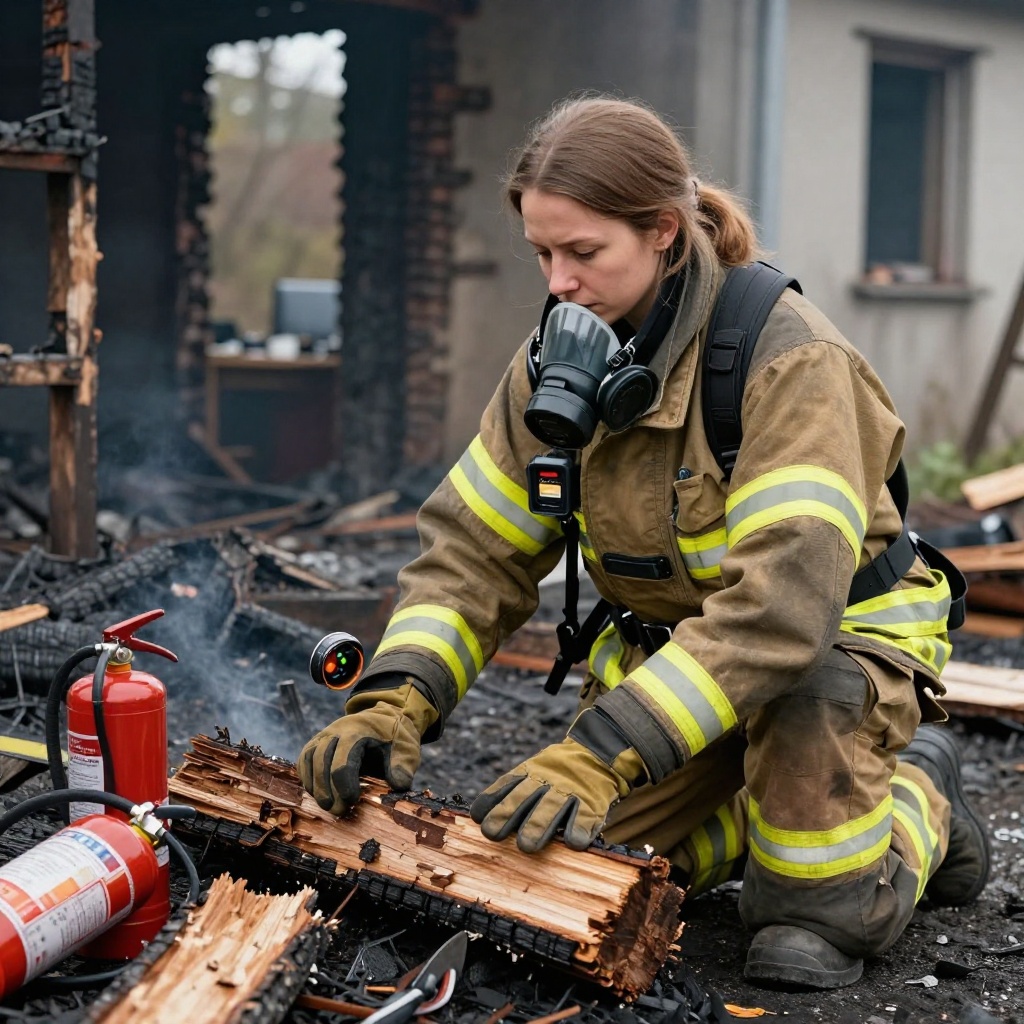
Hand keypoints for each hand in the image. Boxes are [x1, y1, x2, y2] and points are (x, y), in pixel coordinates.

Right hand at [298, 680, 438, 814]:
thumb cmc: (396, 736)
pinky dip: (307, 777)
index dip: (344, 785)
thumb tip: (397, 787)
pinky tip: (317, 794)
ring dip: (314, 785)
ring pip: (308, 758)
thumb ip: (402, 767)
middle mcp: (337, 729)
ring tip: (326, 806)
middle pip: (321, 760)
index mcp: (359, 730)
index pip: (343, 760)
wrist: (386, 717)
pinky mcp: (318, 742)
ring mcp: (325, 734)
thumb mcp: (407, 749)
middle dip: (326, 789)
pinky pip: (304, 759)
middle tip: (337, 811)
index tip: (352, 802)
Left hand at [470, 733, 642, 852]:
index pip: (505, 785)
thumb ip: (513, 791)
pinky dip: (578, 829)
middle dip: (506, 815)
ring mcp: (569, 791)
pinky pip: (584, 817)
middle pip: (522, 798)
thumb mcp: (534, 771)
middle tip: (491, 834)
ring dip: (538, 826)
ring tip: (526, 846)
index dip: (490, 801)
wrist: (598, 754)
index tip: (478, 818)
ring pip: (550, 808)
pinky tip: (572, 843)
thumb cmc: (557, 775)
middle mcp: (546, 780)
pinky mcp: (592, 802)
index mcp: (529, 772)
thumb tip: (480, 818)